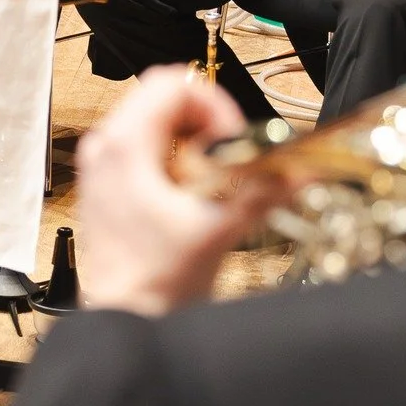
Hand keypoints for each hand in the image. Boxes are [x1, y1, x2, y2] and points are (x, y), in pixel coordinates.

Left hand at [75, 69, 277, 315]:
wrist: (127, 321)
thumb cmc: (157, 282)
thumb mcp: (219, 230)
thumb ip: (263, 192)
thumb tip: (302, 169)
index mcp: (123, 145)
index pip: (172, 84)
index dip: (214, 103)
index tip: (237, 139)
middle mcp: (105, 146)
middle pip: (162, 97)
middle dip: (207, 121)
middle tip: (233, 157)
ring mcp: (103, 164)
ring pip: (155, 120)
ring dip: (193, 139)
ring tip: (216, 178)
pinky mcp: (109, 183)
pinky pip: (146, 145)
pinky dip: (177, 156)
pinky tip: (195, 193)